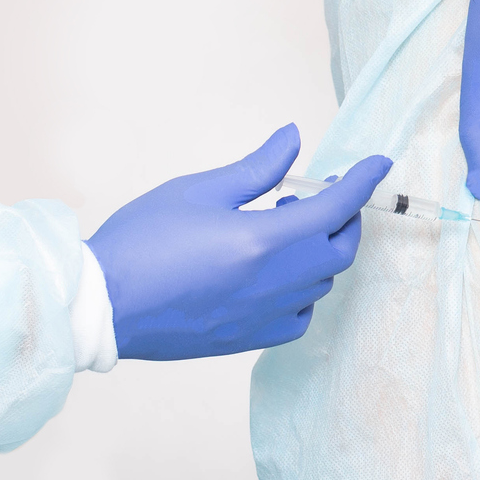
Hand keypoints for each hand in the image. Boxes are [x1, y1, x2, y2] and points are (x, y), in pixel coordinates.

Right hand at [86, 125, 390, 361]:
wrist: (101, 304)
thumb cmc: (142, 242)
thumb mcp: (198, 191)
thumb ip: (256, 168)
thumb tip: (292, 139)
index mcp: (265, 240)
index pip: (336, 206)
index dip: (363, 181)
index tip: (378, 164)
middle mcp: (276, 283)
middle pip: (339, 249)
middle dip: (343, 217)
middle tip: (322, 194)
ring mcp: (264, 316)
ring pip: (322, 283)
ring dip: (320, 251)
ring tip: (284, 227)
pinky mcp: (248, 339)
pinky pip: (299, 317)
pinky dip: (303, 291)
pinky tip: (276, 274)